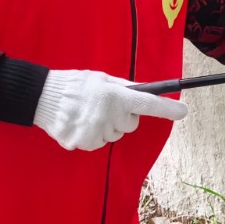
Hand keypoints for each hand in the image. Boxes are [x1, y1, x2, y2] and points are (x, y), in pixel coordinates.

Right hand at [34, 70, 188, 151]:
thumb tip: (147, 93)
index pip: (147, 104)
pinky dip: (90, 136)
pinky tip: (78, 123)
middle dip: (122, 117)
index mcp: (115, 96)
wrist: (41, 96)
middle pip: (130, 125)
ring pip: (113, 136)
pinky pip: (97, 144)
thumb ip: (125, 88)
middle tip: (103, 106)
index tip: (183, 111)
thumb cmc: (76, 84)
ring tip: (86, 113)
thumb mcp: (102, 79)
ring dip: (105, 127)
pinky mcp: (81, 143)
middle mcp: (107, 115)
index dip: (168, 109)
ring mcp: (94, 131)